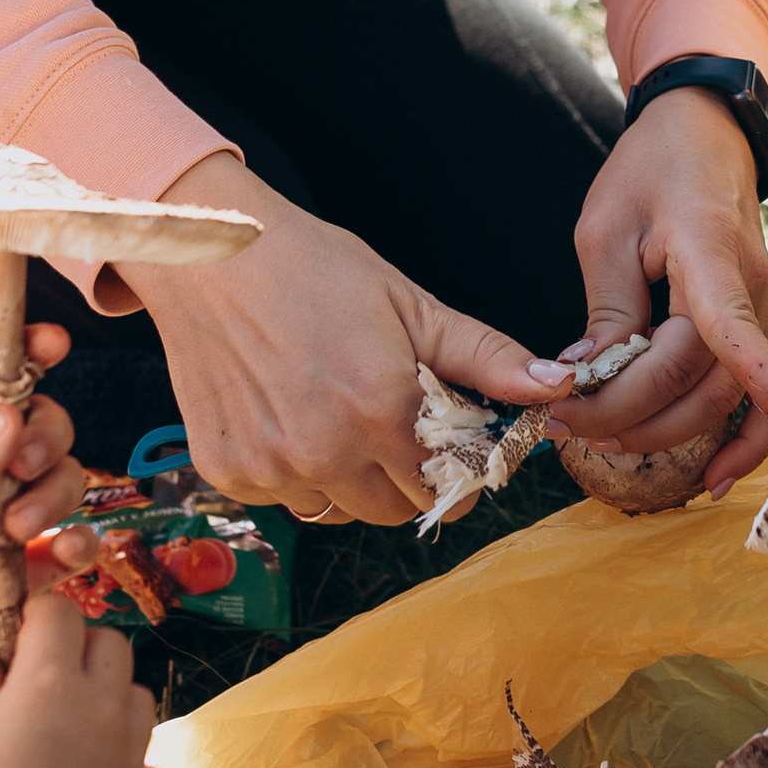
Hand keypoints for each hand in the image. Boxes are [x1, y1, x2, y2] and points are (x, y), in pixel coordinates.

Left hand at [0, 329, 89, 767]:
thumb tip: (12, 415)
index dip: (18, 350)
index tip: (55, 343)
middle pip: (37, 424)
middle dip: (46, 436)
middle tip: (23, 465)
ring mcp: (0, 522)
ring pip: (61, 480)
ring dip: (54, 496)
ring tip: (18, 532)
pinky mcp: (21, 571)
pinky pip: (69, 543)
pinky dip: (78, 543)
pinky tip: (61, 557)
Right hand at [0, 587, 166, 767]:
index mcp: (47, 684)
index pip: (61, 611)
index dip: (35, 618)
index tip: (18, 638)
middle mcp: (100, 711)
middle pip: (112, 645)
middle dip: (78, 648)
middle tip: (41, 680)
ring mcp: (129, 758)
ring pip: (138, 698)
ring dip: (109, 699)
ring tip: (67, 728)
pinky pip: (151, 762)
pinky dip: (129, 762)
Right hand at [123, 154, 570, 525]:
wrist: (209, 256)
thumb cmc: (313, 268)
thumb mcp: (412, 305)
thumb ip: (486, 356)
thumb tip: (557, 384)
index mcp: (381, 410)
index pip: (449, 488)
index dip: (458, 467)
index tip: (450, 440)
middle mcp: (324, 451)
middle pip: (398, 511)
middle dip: (410, 476)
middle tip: (393, 422)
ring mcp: (271, 467)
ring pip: (342, 511)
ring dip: (354, 479)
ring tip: (338, 412)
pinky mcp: (230, 472)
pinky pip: (287, 500)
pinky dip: (298, 472)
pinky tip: (291, 415)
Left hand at [551, 91, 767, 493]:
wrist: (704, 133)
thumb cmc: (650, 170)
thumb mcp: (605, 227)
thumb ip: (608, 307)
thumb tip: (590, 378)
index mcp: (707, 249)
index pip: (732, 323)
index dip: (761, 374)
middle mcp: (747, 286)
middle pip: (700, 379)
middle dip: (632, 416)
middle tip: (568, 425)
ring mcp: (758, 309)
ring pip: (725, 398)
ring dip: (666, 431)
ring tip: (604, 440)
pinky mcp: (753, 324)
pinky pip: (751, 394)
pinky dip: (743, 439)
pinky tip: (716, 478)